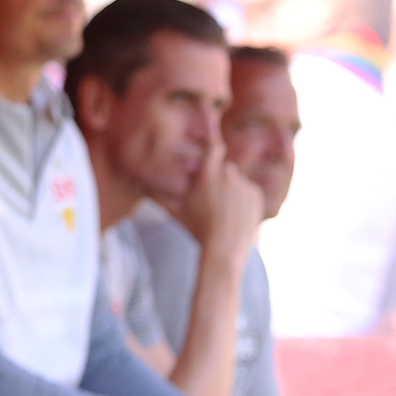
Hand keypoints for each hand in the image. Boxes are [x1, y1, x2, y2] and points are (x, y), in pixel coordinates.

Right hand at [168, 143, 262, 263]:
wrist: (226, 248)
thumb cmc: (197, 228)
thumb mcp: (174, 212)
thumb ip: (157, 196)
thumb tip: (139, 185)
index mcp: (209, 173)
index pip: (214, 148)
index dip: (212, 149)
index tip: (210, 153)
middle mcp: (229, 174)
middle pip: (224, 168)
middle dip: (218, 178)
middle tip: (210, 198)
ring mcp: (245, 184)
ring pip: (236, 181)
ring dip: (230, 190)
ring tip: (222, 211)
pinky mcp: (256, 195)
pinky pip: (248, 191)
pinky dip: (242, 199)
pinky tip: (234, 215)